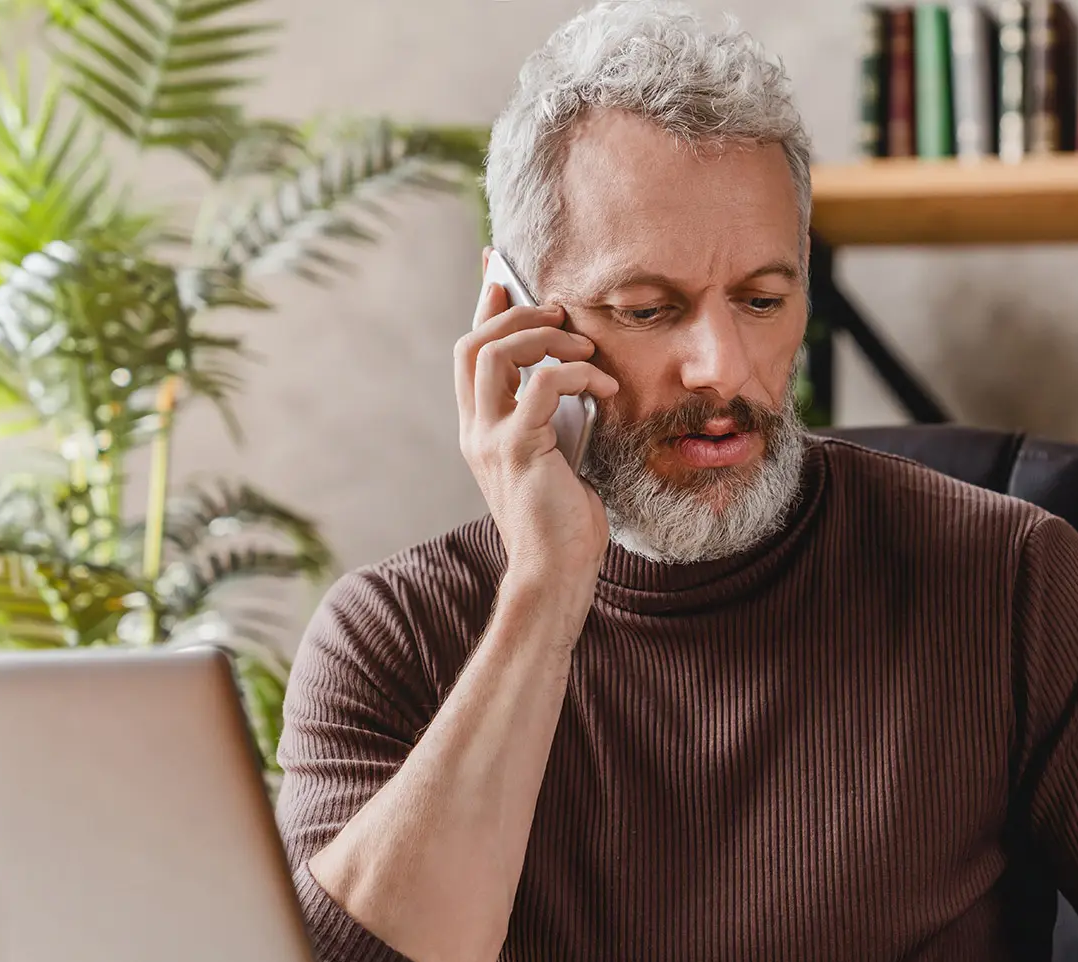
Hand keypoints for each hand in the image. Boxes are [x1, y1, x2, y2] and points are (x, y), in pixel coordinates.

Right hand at [454, 264, 619, 610]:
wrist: (557, 573)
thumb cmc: (564, 521)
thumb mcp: (557, 456)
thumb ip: (552, 418)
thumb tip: (576, 375)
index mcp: (480, 428)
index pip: (469, 353)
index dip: (484, 308)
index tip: (500, 271)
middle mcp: (476, 430)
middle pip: (473, 344)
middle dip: (516, 314)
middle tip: (561, 312)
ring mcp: (491, 439)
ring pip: (494, 354)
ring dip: (545, 337)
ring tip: (587, 346)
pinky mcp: (520, 450)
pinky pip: (544, 386)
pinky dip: (578, 372)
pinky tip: (607, 385)